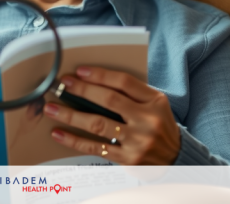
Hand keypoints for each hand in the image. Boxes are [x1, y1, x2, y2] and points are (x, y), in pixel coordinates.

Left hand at [44, 66, 180, 164]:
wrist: (176, 158)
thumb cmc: (158, 125)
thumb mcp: (155, 104)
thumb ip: (132, 92)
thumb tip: (94, 79)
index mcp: (155, 101)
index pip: (124, 82)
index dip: (100, 75)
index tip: (79, 71)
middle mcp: (147, 120)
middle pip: (109, 100)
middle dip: (82, 90)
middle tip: (62, 85)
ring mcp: (138, 141)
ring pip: (98, 124)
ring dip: (71, 115)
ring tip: (52, 108)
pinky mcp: (128, 159)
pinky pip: (96, 147)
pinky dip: (75, 140)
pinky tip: (59, 133)